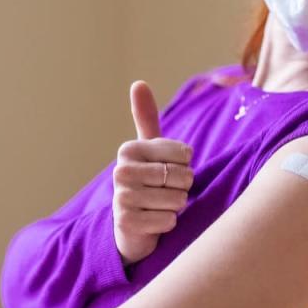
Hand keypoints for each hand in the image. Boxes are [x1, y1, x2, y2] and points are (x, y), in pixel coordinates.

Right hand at [112, 80, 193, 266]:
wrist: (131, 225)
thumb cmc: (148, 181)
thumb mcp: (148, 149)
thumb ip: (146, 118)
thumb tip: (138, 82)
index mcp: (129, 150)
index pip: (183, 153)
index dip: (186, 165)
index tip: (170, 169)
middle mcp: (121, 171)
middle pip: (181, 176)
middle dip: (183, 187)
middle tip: (166, 191)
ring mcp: (122, 198)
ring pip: (177, 199)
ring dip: (177, 206)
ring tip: (161, 205)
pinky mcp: (127, 223)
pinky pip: (169, 220)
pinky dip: (169, 223)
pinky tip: (155, 221)